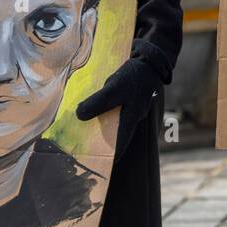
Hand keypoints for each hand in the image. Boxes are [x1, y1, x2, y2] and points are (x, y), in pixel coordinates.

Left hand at [76, 45, 165, 160]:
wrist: (147, 61)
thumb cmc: (133, 77)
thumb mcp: (113, 89)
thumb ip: (97, 103)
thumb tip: (79, 116)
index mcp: (130, 119)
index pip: (119, 144)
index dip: (109, 156)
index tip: (95, 164)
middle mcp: (132, 117)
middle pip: (116, 136)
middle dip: (102, 143)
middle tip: (83, 149)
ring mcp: (130, 109)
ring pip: (114, 124)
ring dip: (101, 128)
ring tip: (83, 132)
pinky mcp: (126, 101)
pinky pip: (113, 112)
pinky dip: (103, 114)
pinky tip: (91, 112)